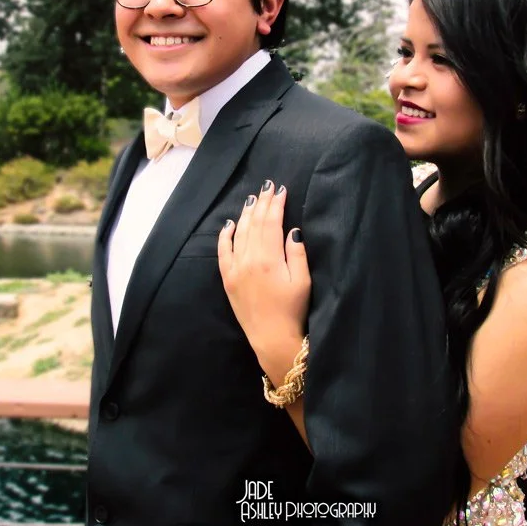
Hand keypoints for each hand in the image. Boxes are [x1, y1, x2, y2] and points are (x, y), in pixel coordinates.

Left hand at [218, 181, 310, 363]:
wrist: (272, 337)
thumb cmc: (292, 310)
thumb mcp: (303, 281)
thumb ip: (296, 253)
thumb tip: (292, 230)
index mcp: (269, 258)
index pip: (271, 223)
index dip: (275, 204)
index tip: (280, 190)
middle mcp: (249, 260)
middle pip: (254, 224)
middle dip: (261, 204)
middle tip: (267, 187)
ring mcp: (236, 269)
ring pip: (239, 233)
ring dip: (246, 214)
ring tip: (252, 199)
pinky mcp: (228, 279)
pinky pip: (223, 252)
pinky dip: (225, 236)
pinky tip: (229, 224)